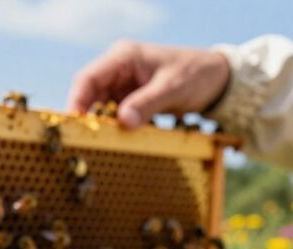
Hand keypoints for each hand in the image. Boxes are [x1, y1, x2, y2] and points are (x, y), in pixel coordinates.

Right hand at [67, 41, 229, 128]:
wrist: (217, 78)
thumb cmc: (195, 74)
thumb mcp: (172, 89)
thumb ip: (147, 104)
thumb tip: (123, 123)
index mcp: (123, 57)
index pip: (88, 79)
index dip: (77, 101)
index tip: (75, 124)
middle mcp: (119, 70)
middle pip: (91, 96)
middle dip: (89, 119)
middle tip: (89, 143)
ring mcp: (125, 87)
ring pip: (104, 110)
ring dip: (106, 127)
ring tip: (107, 146)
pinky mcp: (133, 101)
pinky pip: (119, 117)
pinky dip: (120, 130)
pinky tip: (125, 143)